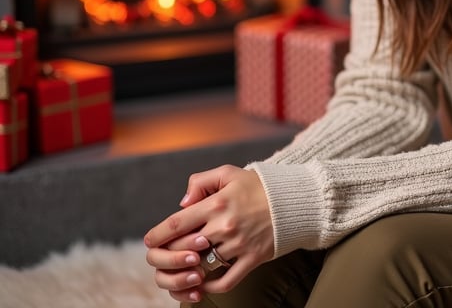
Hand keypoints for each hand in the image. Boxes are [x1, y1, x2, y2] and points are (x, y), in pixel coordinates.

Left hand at [144, 165, 273, 301]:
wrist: (293, 201)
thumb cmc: (258, 186)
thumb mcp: (229, 173)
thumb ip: (201, 182)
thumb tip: (182, 203)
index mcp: (217, 203)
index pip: (176, 224)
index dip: (158, 235)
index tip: (149, 241)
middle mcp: (224, 225)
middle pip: (183, 249)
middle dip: (169, 254)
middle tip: (165, 255)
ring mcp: (238, 245)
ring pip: (202, 266)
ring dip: (189, 270)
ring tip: (183, 269)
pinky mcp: (251, 259)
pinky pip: (225, 281)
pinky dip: (210, 286)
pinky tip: (203, 284)